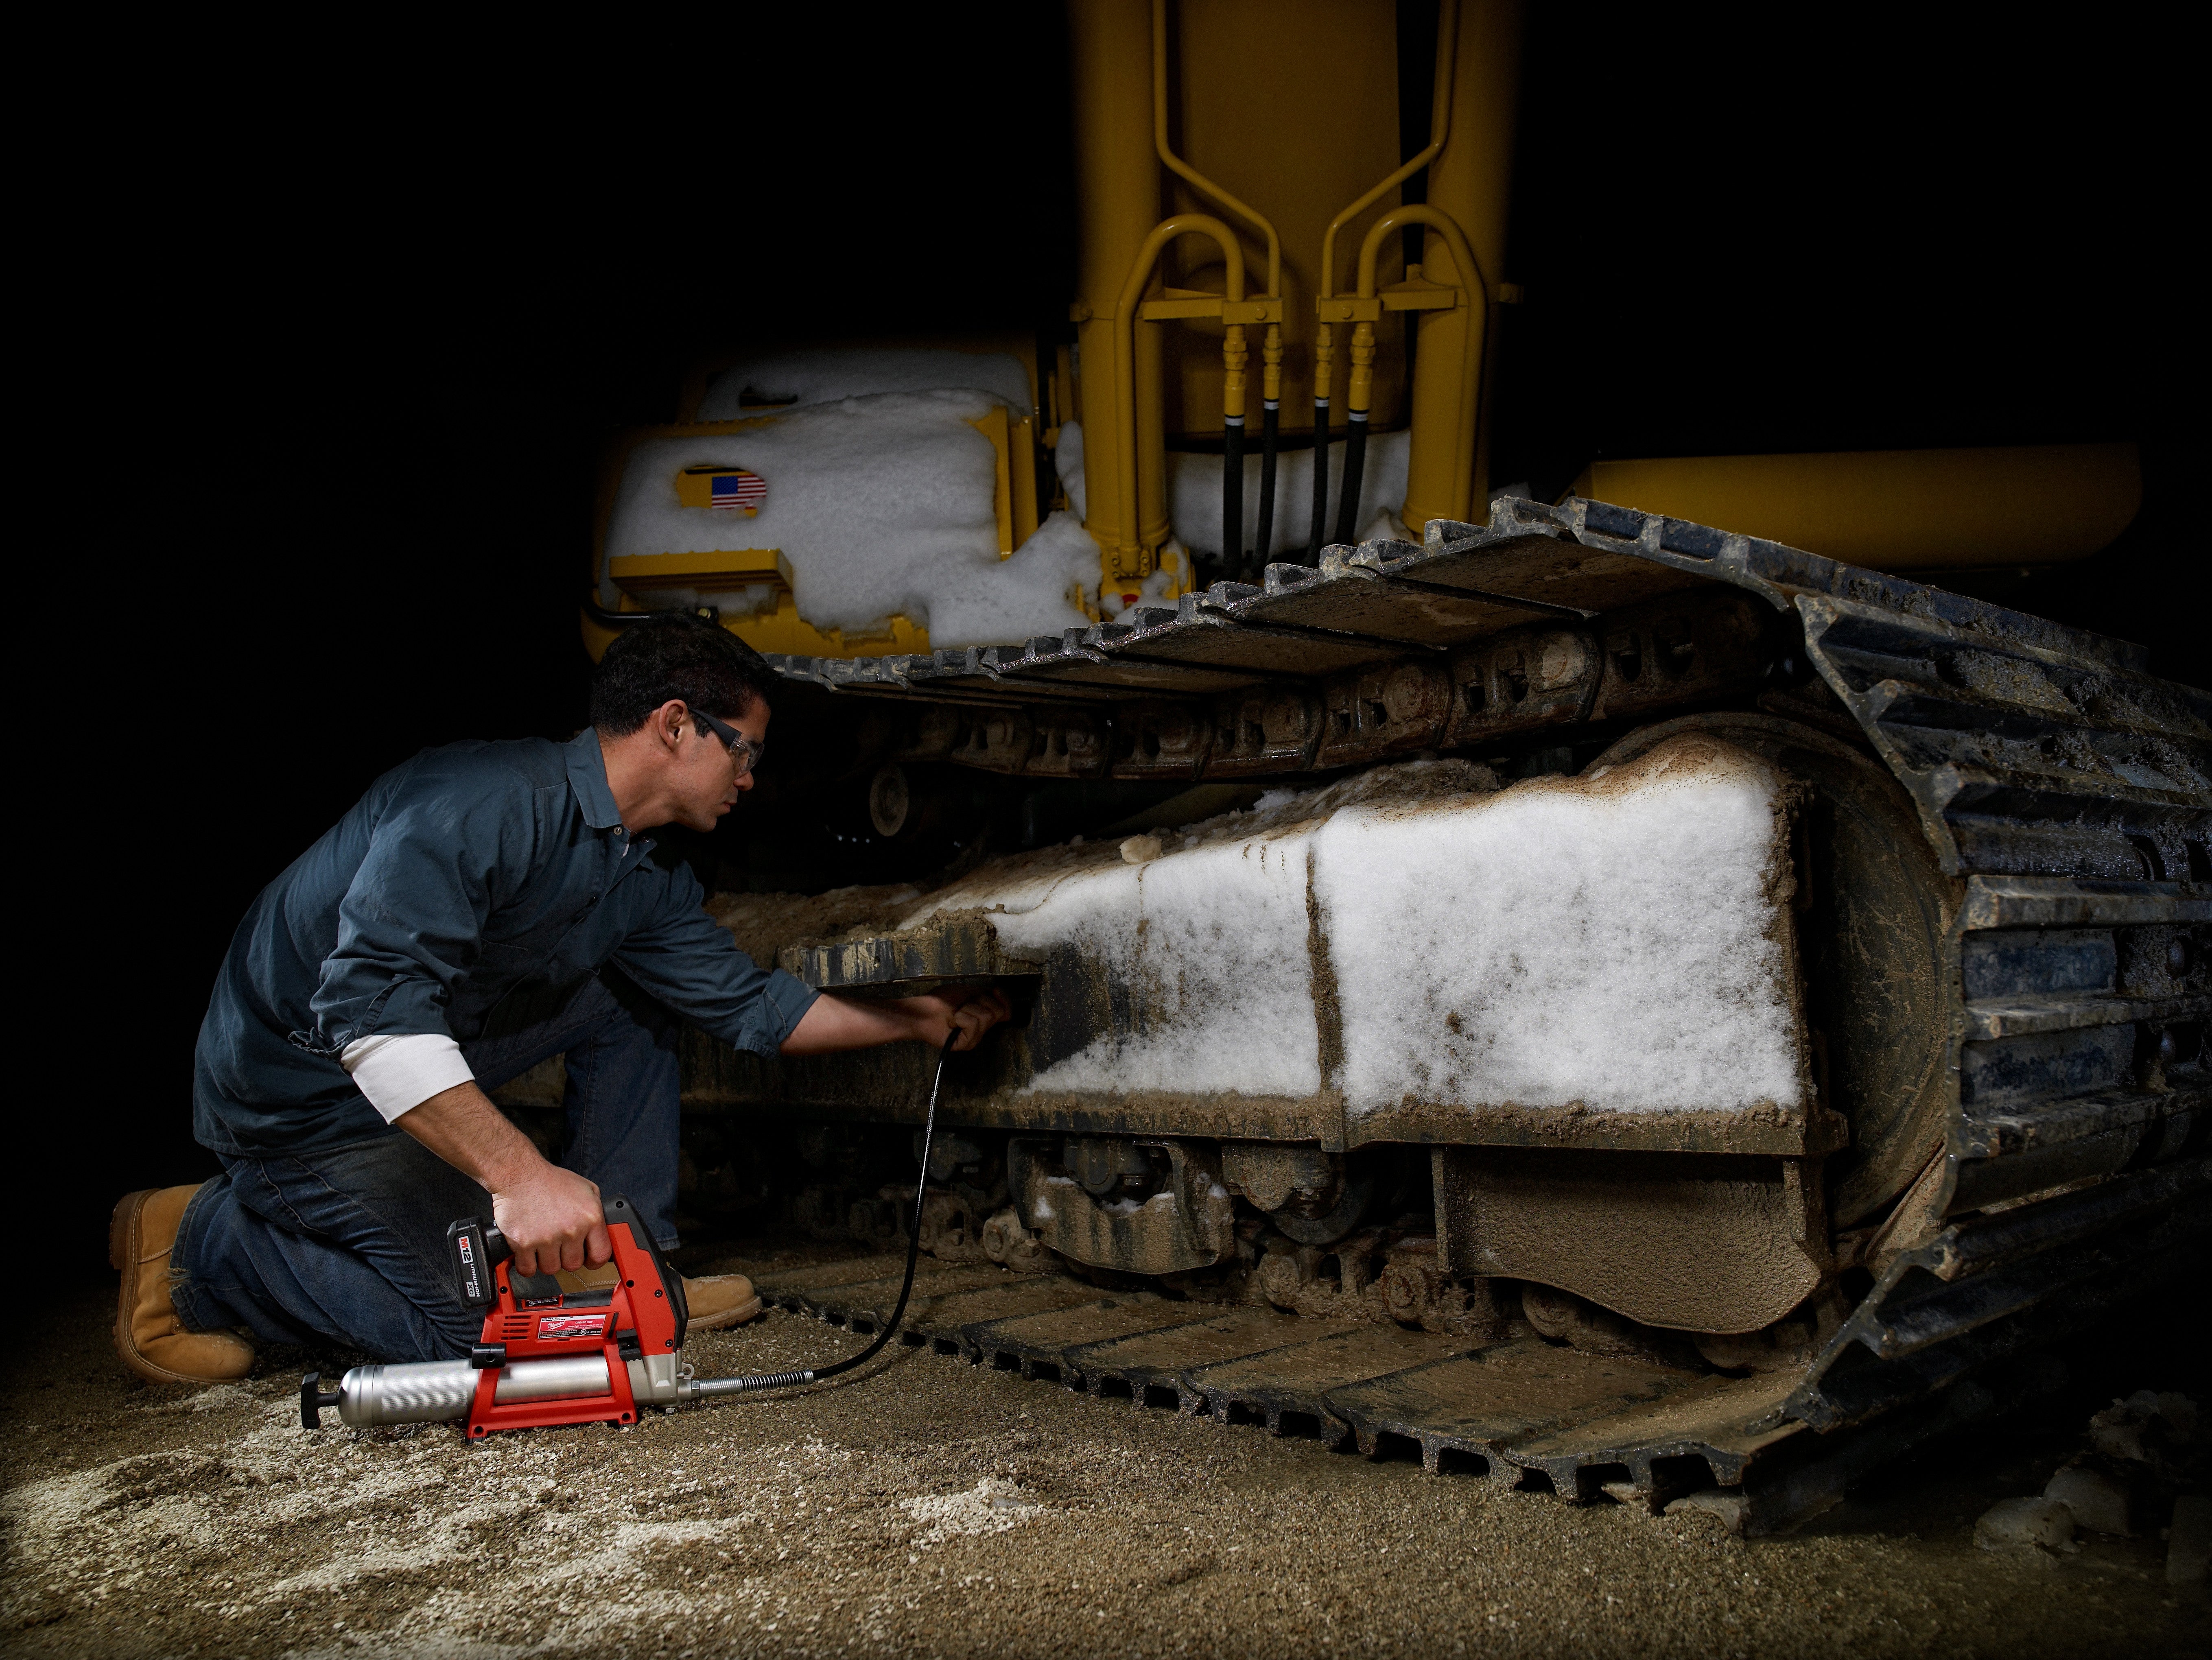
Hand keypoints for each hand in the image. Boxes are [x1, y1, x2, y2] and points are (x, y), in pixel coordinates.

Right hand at [490, 1163, 609, 1275]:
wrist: (520, 1175)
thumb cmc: (551, 1181)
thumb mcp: (586, 1189)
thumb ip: (597, 1211)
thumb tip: (603, 1231)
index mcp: (590, 1217)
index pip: (601, 1254)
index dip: (595, 1261)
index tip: (589, 1261)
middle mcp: (571, 1229)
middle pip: (573, 1265)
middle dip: (566, 1258)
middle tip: (559, 1247)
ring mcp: (547, 1238)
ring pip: (551, 1268)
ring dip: (546, 1261)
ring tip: (543, 1246)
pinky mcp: (524, 1243)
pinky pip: (528, 1269)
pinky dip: (527, 1265)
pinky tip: (528, 1253)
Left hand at [908, 985, 1012, 1051]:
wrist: (923, 1011)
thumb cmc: (940, 1001)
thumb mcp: (966, 991)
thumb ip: (985, 993)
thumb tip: (998, 992)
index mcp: (983, 1015)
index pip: (1006, 1011)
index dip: (1005, 1000)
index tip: (994, 991)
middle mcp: (982, 1028)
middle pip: (998, 1011)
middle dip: (980, 1001)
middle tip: (963, 1005)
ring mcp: (975, 1037)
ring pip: (986, 1016)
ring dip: (967, 1009)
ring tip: (956, 1014)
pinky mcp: (967, 1043)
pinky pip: (973, 1024)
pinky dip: (961, 1018)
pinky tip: (952, 1022)